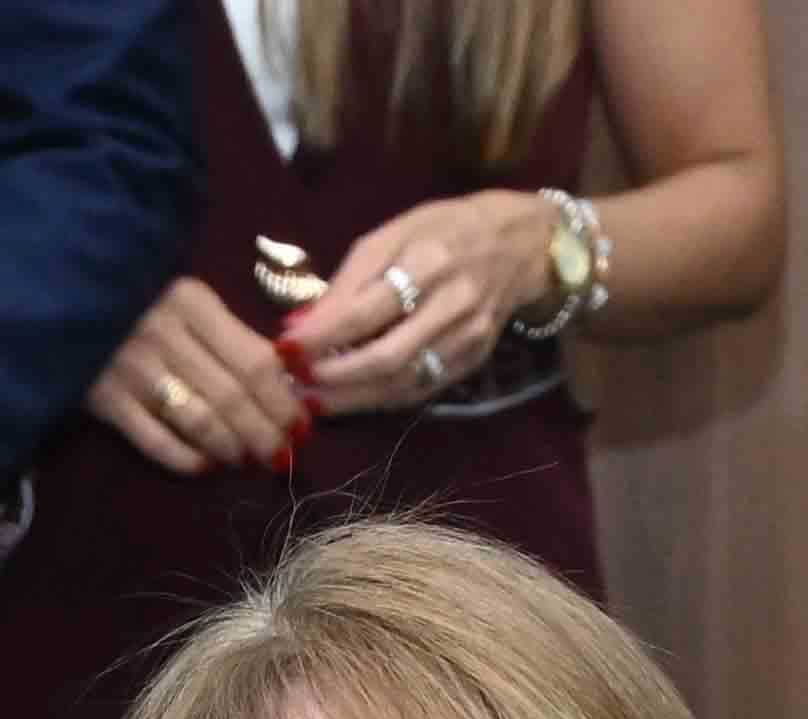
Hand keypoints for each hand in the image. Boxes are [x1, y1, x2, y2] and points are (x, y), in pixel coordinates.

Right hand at [84, 275, 309, 477]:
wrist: (58, 301)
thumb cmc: (135, 300)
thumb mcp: (184, 299)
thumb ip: (227, 334)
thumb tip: (284, 379)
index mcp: (193, 302)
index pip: (255, 360)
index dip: (283, 399)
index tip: (301, 424)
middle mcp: (165, 333)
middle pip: (232, 395)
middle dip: (264, 432)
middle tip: (281, 455)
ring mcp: (131, 368)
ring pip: (197, 420)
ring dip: (231, 447)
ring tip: (249, 460)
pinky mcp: (103, 399)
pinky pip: (153, 439)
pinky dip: (184, 458)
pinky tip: (204, 466)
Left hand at [281, 192, 564, 416]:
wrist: (520, 244)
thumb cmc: (444, 230)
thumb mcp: (393, 234)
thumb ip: (349, 280)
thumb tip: (301, 325)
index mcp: (429, 260)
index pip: (366, 310)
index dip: (322, 336)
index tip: (286, 348)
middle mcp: (454, 303)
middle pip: (386, 357)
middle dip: (333, 377)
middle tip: (294, 383)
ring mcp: (468, 337)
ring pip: (402, 383)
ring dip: (351, 399)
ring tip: (311, 399)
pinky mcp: (474, 360)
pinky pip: (420, 390)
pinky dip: (379, 400)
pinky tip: (349, 398)